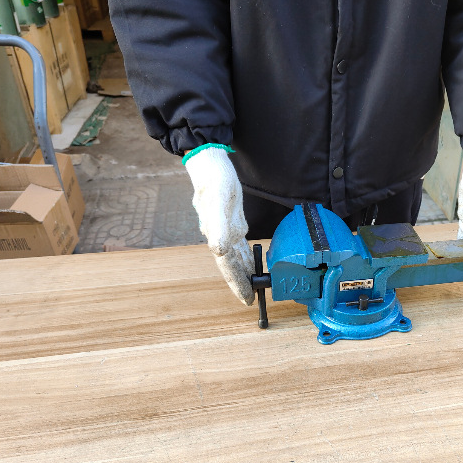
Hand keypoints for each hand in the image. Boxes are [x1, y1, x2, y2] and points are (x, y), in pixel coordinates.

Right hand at [184, 145, 254, 304]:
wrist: (209, 164)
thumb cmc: (215, 180)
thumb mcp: (219, 200)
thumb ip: (218, 226)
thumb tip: (219, 250)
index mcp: (218, 235)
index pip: (228, 266)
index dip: (236, 283)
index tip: (246, 299)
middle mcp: (220, 236)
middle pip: (232, 266)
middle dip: (241, 282)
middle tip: (252, 298)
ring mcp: (225, 229)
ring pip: (235, 257)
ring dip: (244, 271)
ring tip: (254, 285)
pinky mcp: (232, 221)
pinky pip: (239, 245)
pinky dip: (246, 256)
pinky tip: (252, 260)